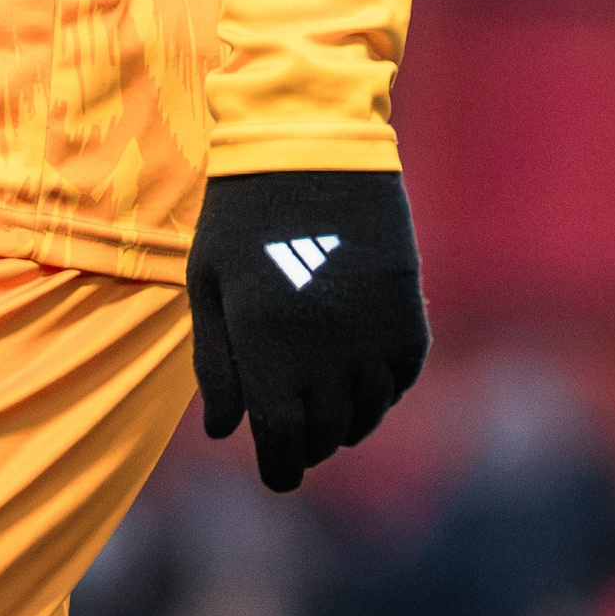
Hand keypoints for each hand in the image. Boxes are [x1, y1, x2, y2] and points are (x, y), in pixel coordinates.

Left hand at [186, 168, 428, 491]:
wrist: (308, 143)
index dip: (280, 469)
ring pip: (367, 414)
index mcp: (268, 350)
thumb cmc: (241, 214)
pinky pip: (400, 380)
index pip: (283, 446)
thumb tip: (222, 434)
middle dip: (307, 443)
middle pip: (326, 436)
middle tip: (294, 431)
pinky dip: (381, 389)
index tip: (277, 471)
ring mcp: (372, 337)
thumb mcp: (208, 283)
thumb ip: (215, 364)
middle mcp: (326, 356)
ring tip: (324, 402)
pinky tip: (358, 372)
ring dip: (345, 421)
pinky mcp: (406, 315)